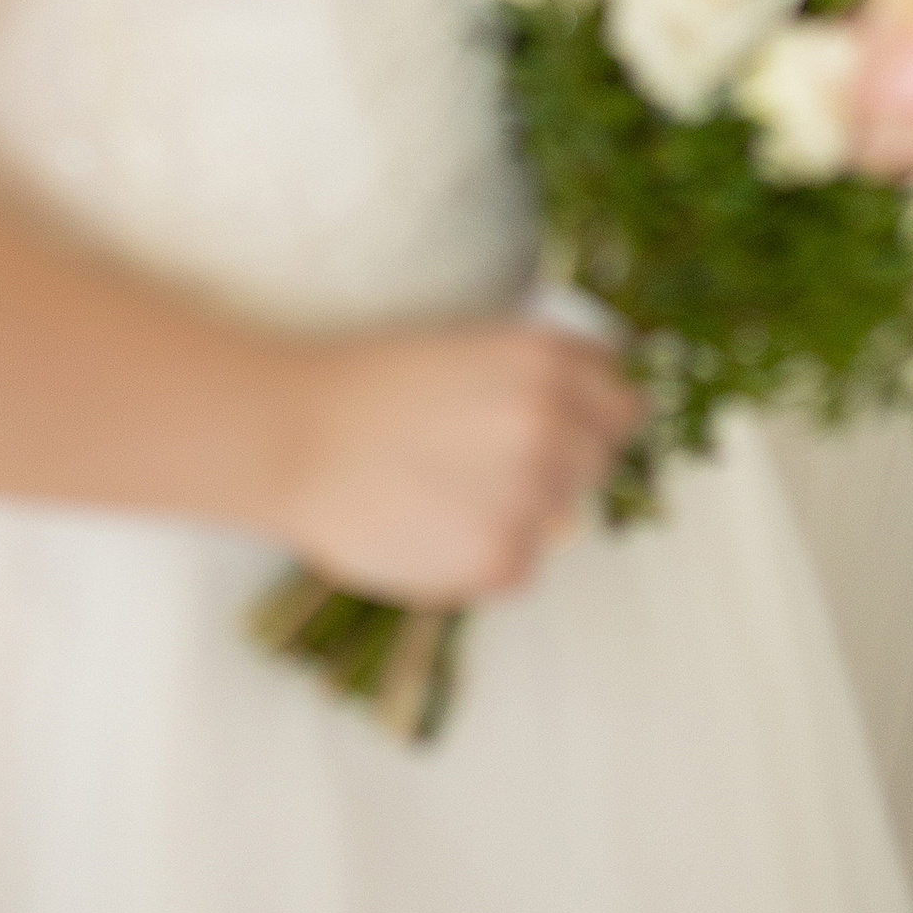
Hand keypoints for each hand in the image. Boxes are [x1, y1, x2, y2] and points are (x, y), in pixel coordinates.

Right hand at [266, 318, 642, 606]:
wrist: (290, 436)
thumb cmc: (368, 386)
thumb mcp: (470, 345)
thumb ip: (542, 378)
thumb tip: (599, 416)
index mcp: (546, 360)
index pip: (623, 405)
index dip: (592, 418)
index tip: (560, 430)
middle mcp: (551, 423)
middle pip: (598, 465)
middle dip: (556, 468)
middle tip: (479, 465)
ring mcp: (530, 495)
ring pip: (562, 520)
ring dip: (519, 515)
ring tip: (444, 493)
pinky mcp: (500, 557)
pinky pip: (522, 567)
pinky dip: (484, 559)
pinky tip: (430, 527)